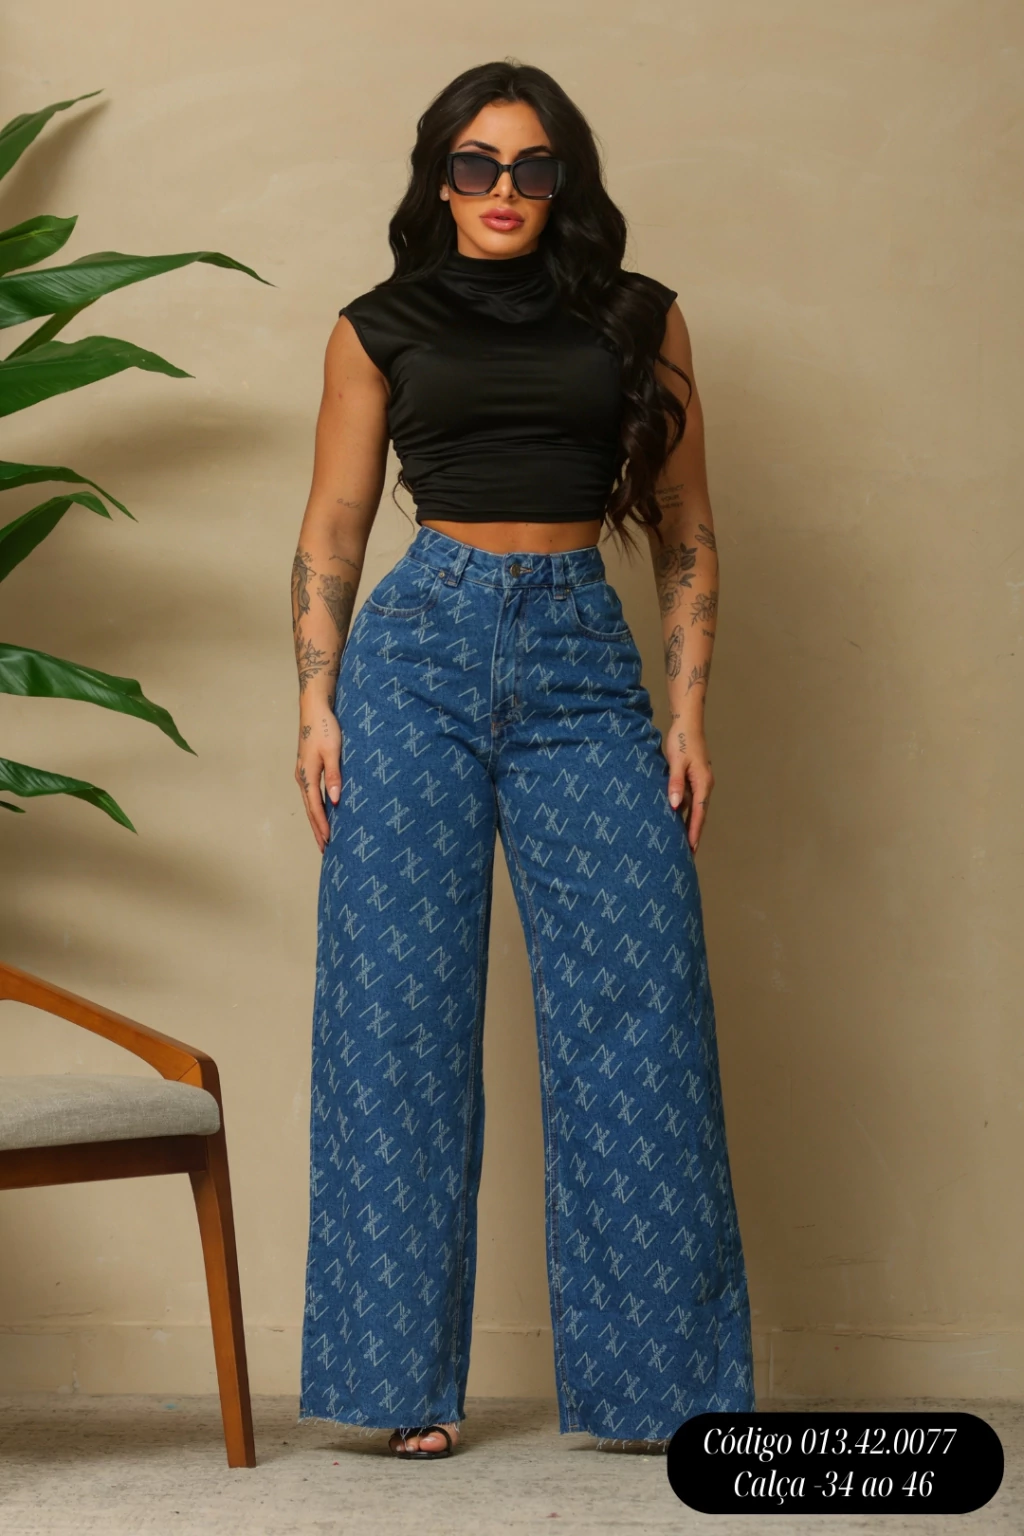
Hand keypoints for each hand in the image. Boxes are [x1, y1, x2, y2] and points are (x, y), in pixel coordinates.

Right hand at [296, 706, 341, 853]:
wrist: (314, 709)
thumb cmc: (325, 728)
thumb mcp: (333, 751)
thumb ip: (334, 776)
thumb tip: (336, 800)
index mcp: (308, 775)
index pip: (315, 807)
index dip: (322, 825)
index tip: (329, 841)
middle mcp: (302, 777)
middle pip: (309, 809)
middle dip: (317, 829)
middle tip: (324, 848)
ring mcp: (303, 773)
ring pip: (309, 802)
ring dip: (316, 820)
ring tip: (323, 836)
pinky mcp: (307, 768)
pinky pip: (311, 794)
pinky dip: (316, 807)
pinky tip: (322, 812)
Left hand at [663, 725, 712, 853]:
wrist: (687, 724)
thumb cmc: (681, 741)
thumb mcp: (676, 763)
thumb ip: (675, 784)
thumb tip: (674, 806)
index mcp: (703, 784)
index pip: (699, 814)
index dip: (694, 832)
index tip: (691, 849)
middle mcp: (704, 785)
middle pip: (699, 815)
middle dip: (694, 834)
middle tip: (689, 854)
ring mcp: (700, 782)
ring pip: (695, 808)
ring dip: (689, 824)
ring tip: (683, 842)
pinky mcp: (693, 778)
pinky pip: (690, 800)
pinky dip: (684, 812)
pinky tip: (676, 819)